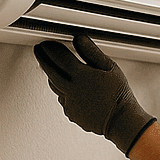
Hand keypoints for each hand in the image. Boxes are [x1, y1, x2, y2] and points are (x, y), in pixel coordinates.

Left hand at [33, 35, 155, 155]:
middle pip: (50, 71)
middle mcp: (71, 90)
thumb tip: (78, 39)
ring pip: (53, 85)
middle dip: (42, 58)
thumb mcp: (109, 67)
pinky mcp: (71, 113)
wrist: (121, 120)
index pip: (59, 57)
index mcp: (81, 76)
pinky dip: (62, 90)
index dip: (51, 48)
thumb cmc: (119, 94)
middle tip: (39, 50)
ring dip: (51, 74)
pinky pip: (61, 98)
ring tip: (51, 66)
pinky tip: (68, 87)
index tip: (46, 43)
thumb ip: (91, 52)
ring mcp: (69, 103)